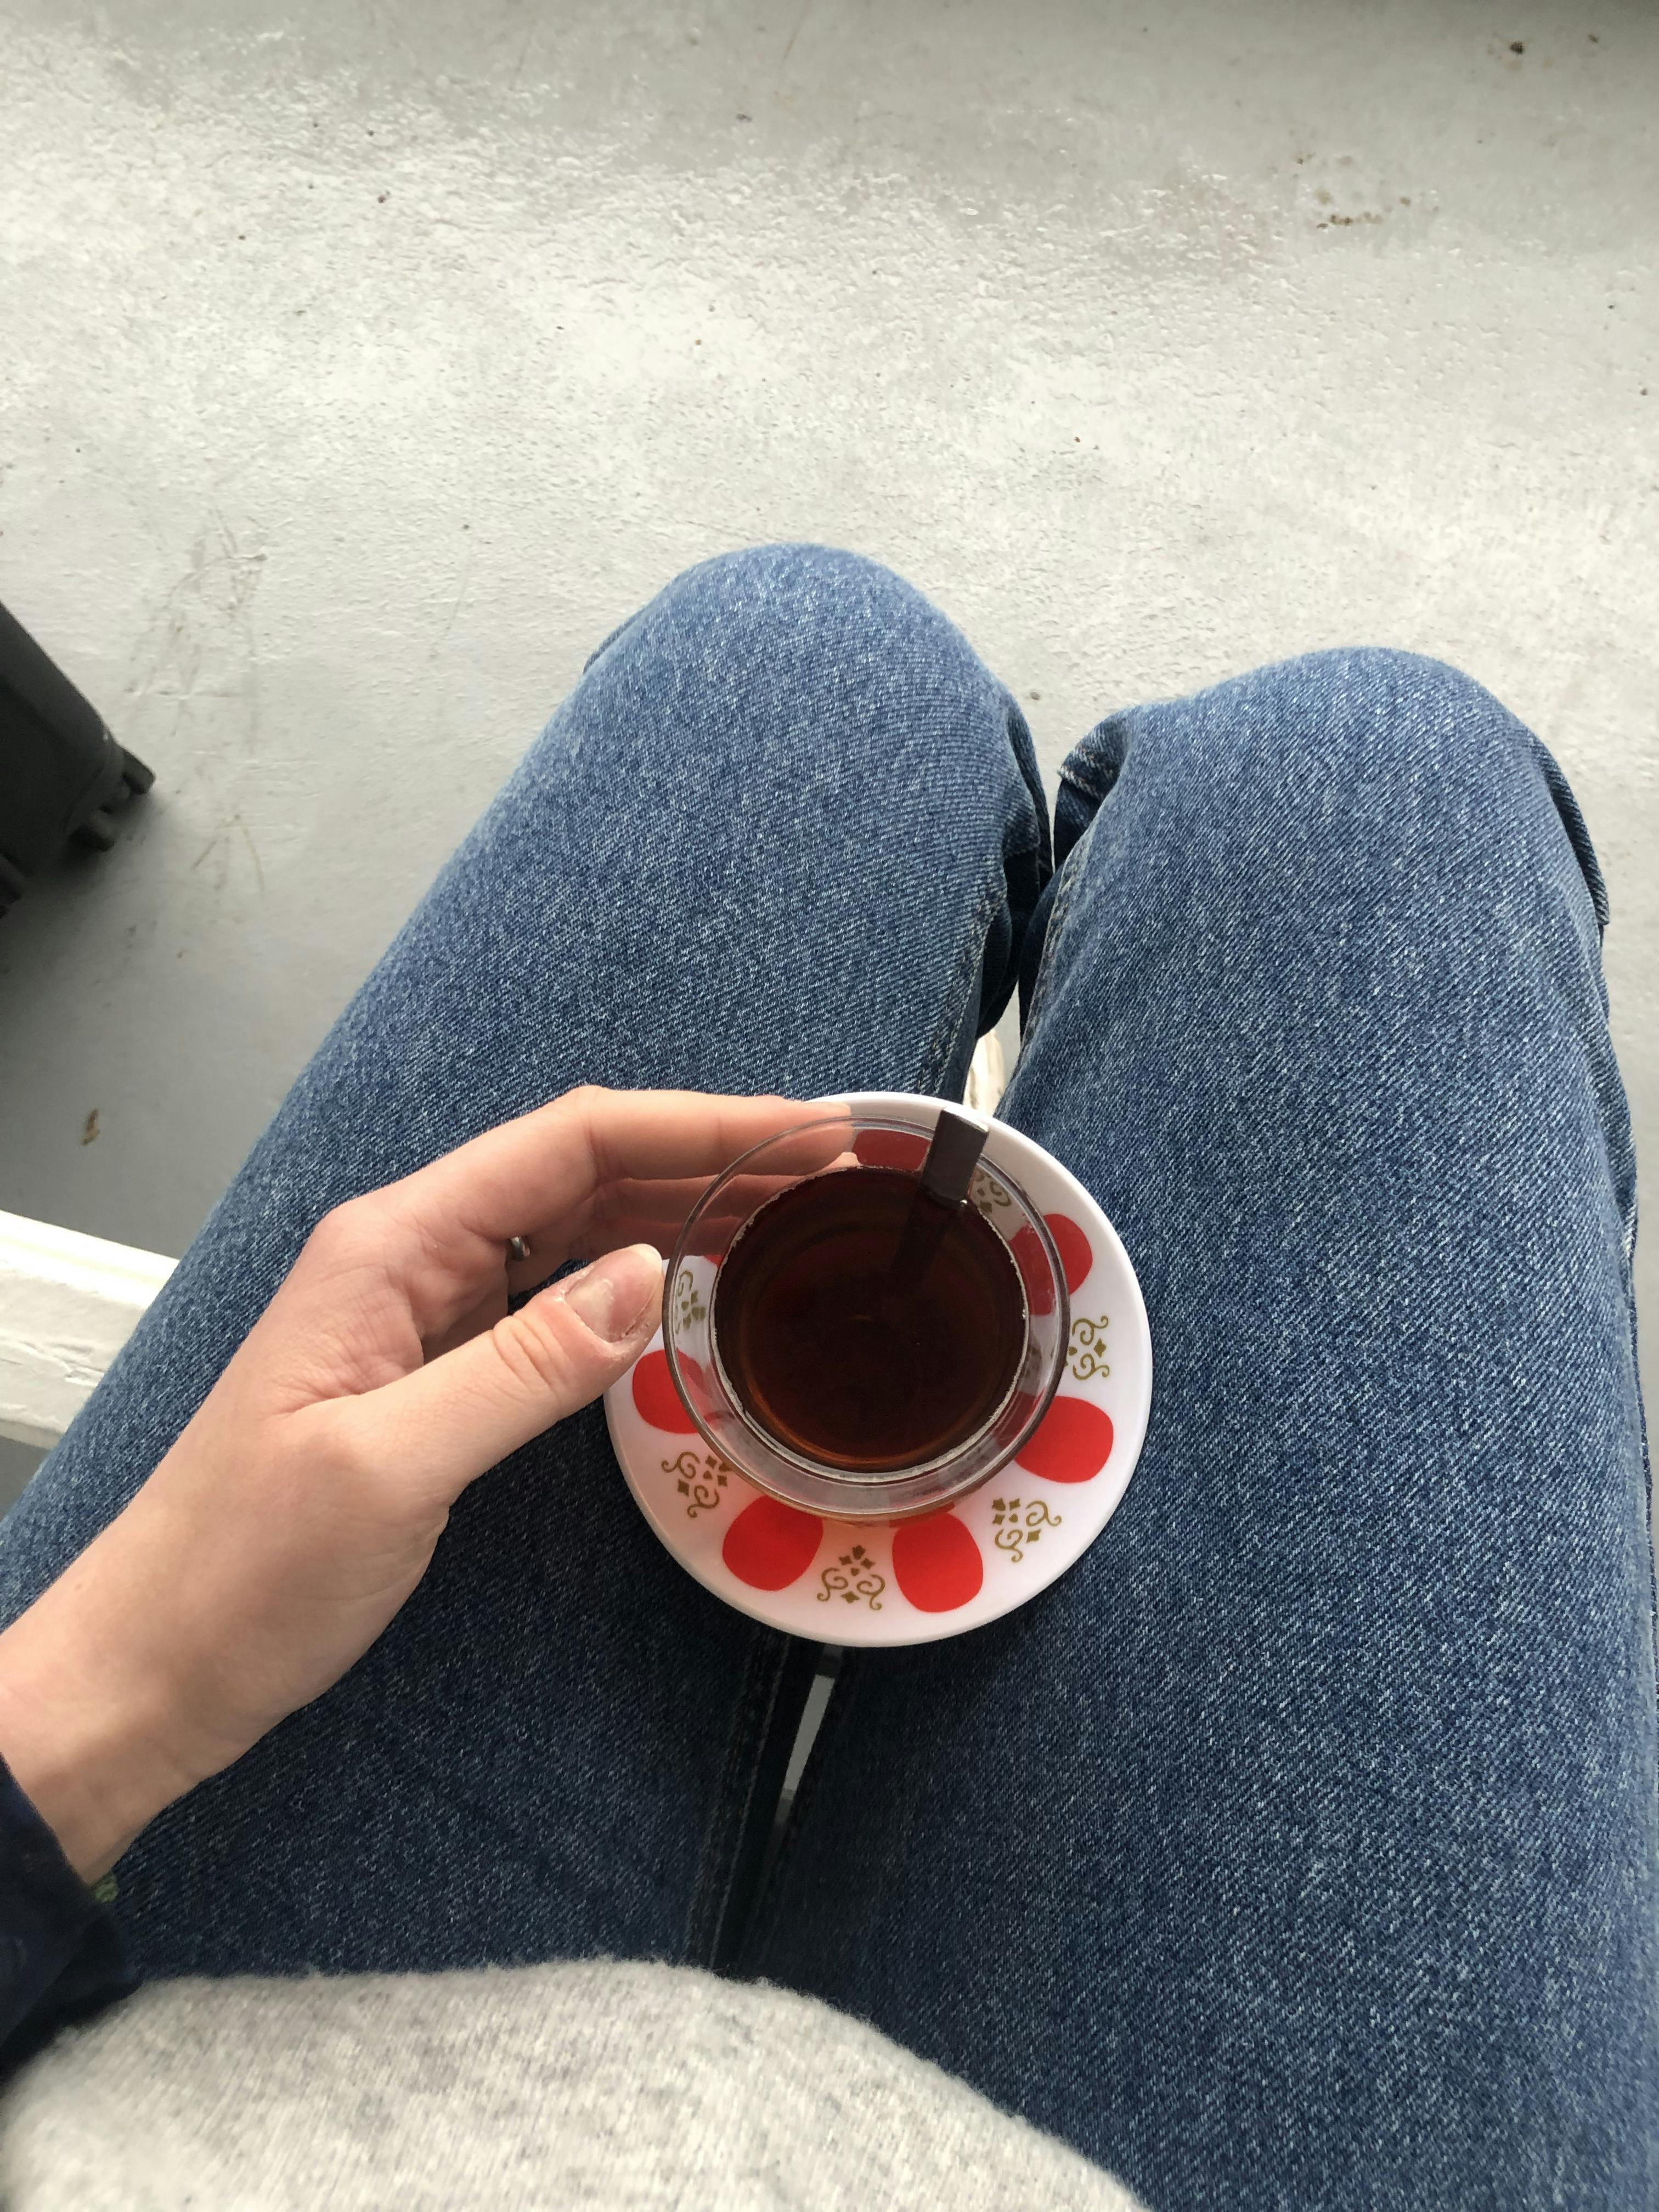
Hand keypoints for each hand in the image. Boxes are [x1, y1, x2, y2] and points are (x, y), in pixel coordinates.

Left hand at [0, 1086, 805, 1880]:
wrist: (153, 1665)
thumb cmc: (245, 1574)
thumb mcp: (390, 1471)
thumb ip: (521, 1370)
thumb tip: (648, 1276)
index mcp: (392, 1246)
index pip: (568, 1143)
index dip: (695, 1125)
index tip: (804, 1130)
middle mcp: (409, 1257)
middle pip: (579, 1170)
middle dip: (705, 1158)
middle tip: (828, 1174)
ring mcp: (420, 1312)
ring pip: (570, 1228)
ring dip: (676, 1210)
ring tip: (788, 1213)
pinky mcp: (431, 1370)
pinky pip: (547, 1297)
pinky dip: (629, 1280)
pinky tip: (687, 1289)